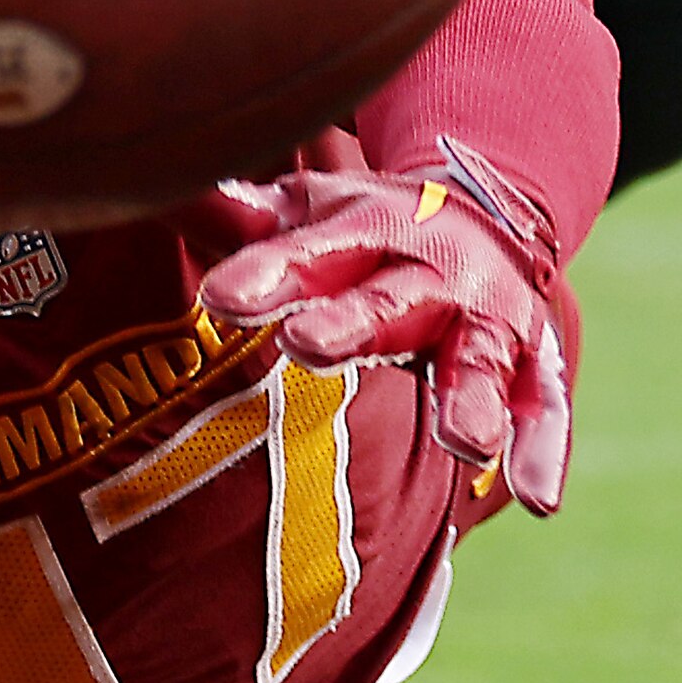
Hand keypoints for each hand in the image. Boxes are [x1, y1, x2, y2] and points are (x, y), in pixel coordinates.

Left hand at [199, 144, 573, 516]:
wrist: (483, 210)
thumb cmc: (362, 229)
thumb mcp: (303, 211)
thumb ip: (233, 216)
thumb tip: (137, 183)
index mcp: (365, 229)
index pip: (307, 252)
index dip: (267, 273)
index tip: (224, 298)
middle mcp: (430, 271)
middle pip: (387, 301)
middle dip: (351, 323)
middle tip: (307, 344)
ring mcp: (487, 318)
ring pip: (477, 358)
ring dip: (471, 398)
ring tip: (463, 441)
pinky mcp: (532, 363)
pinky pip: (544, 408)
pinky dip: (544, 449)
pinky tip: (537, 498)